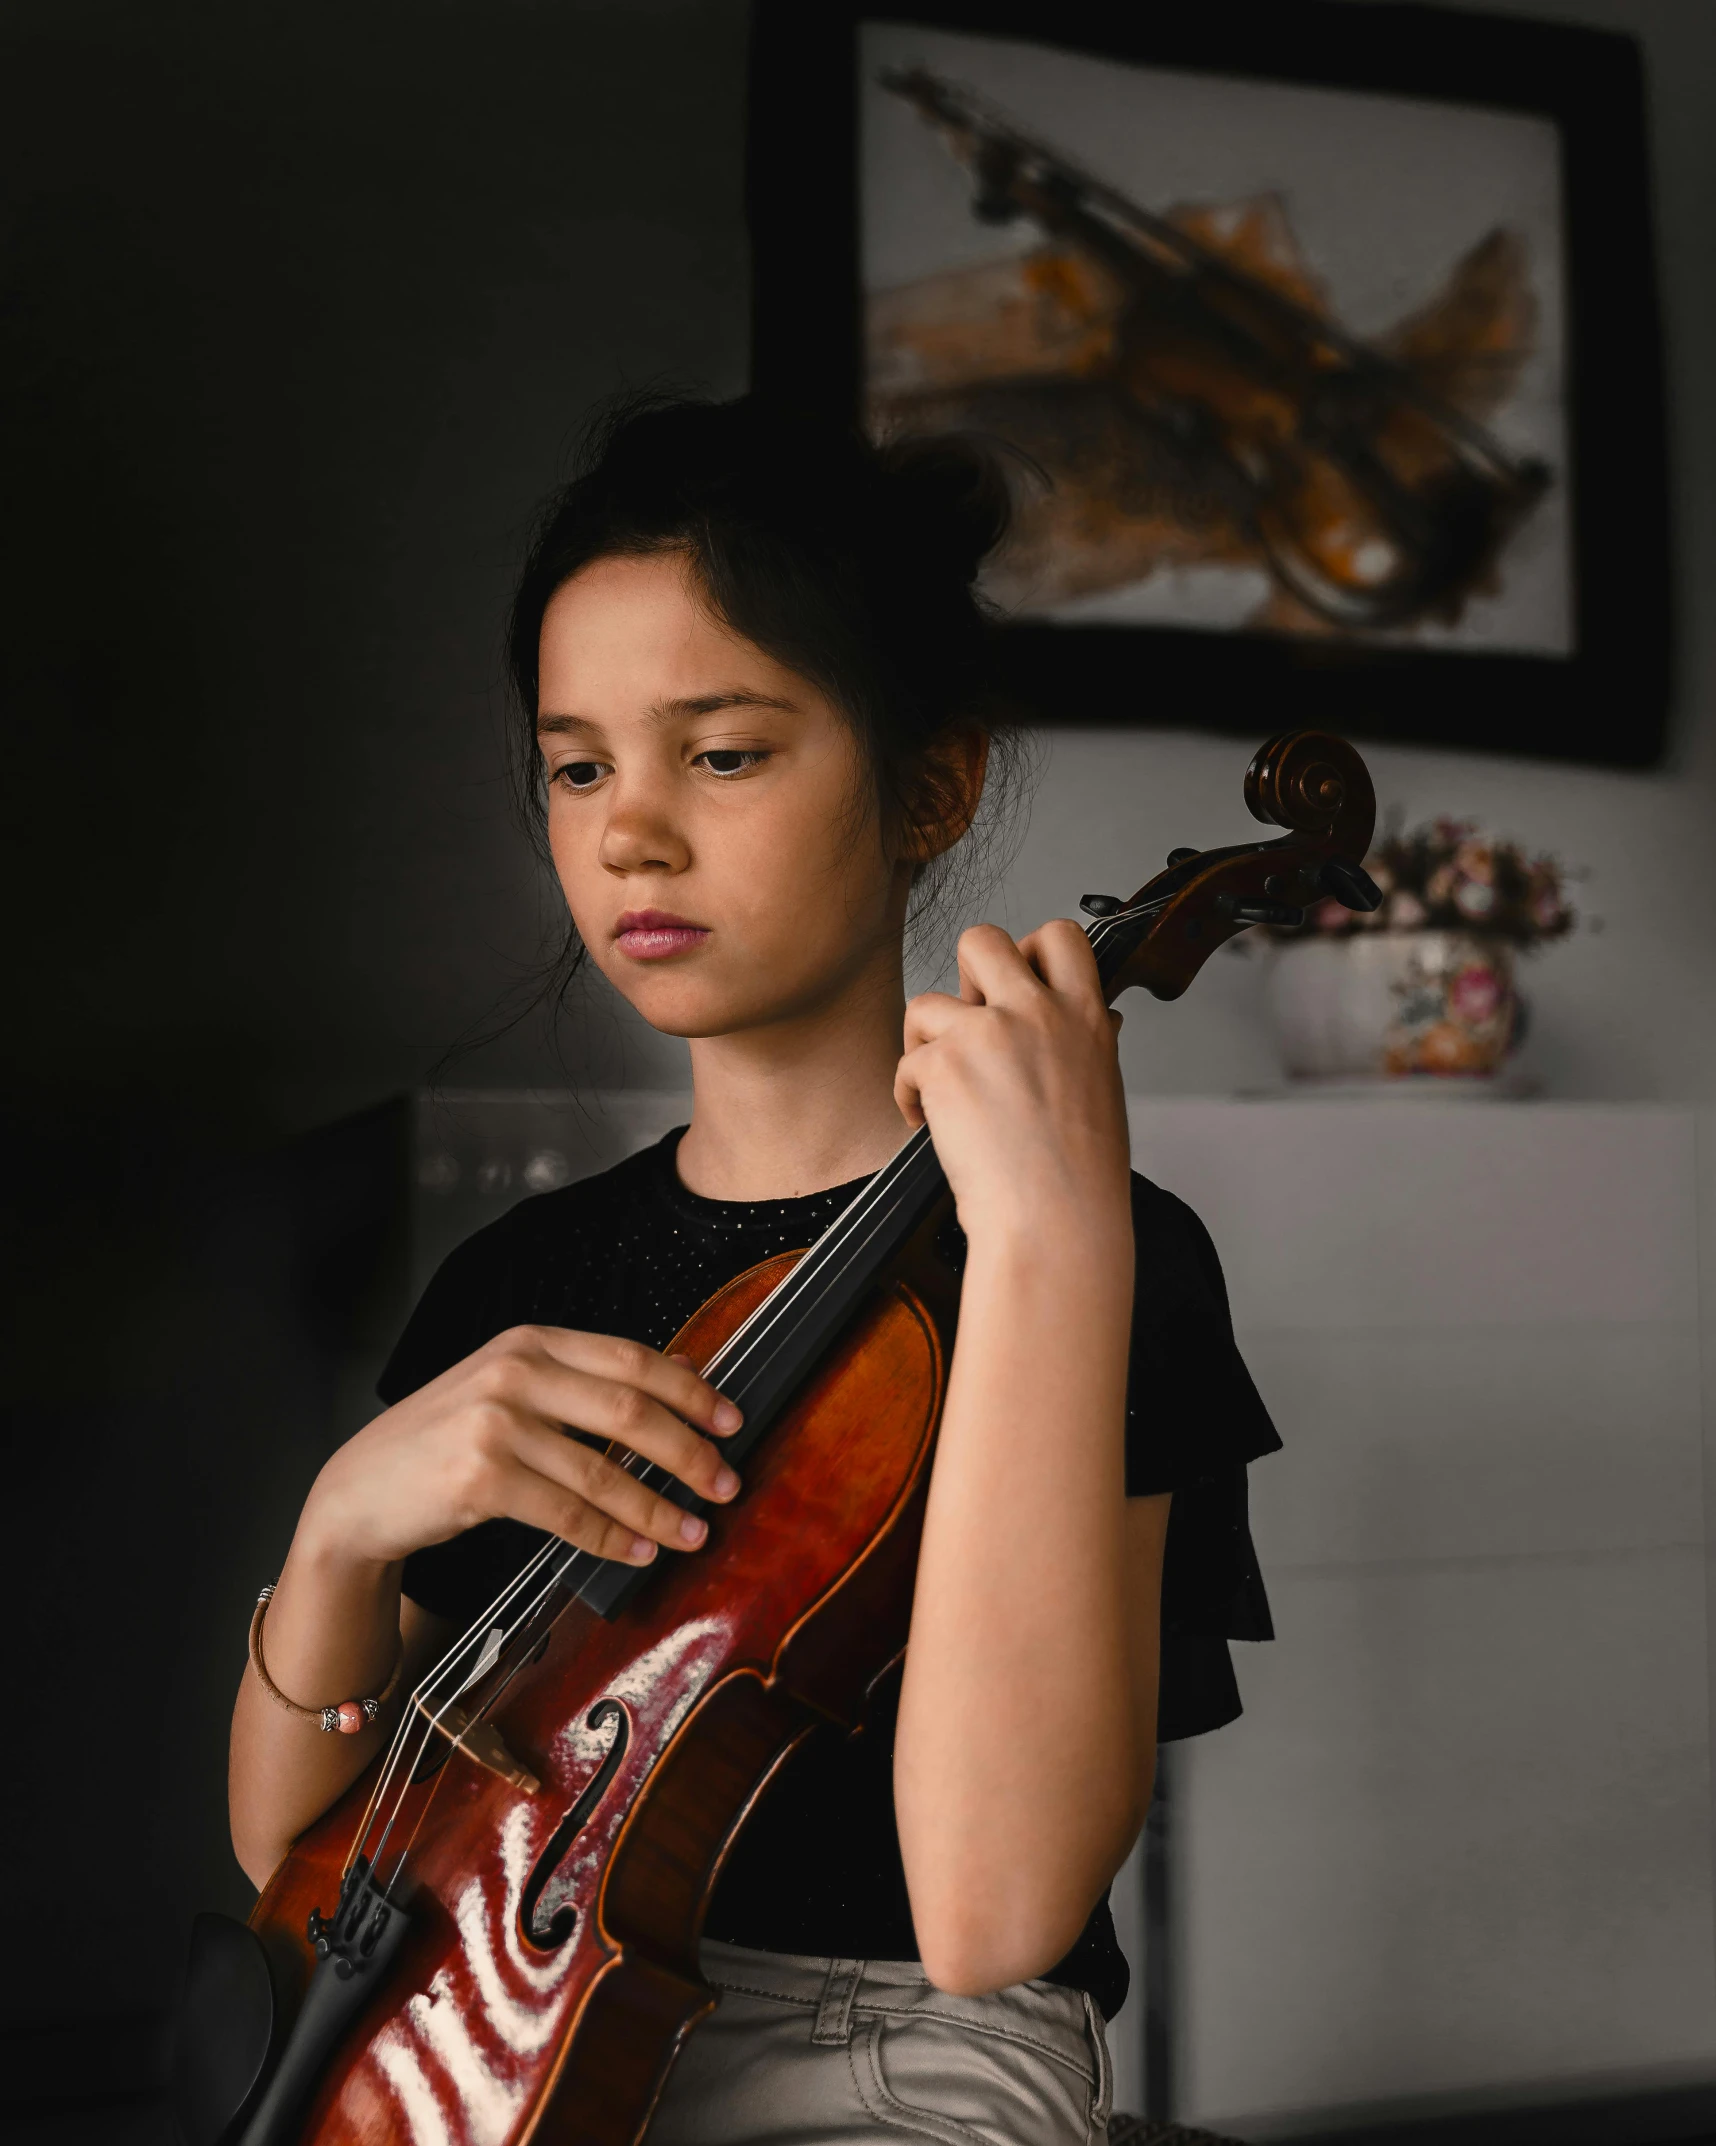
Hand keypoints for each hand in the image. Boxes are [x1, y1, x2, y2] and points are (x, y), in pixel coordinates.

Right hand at [300, 1329, 742, 1572]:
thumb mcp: (513, 1389)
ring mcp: (496, 1423)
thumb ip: (589, 1378)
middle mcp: (515, 1371)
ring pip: (605, 1471)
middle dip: (690, 1452)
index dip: (691, 1391)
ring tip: (694, 1531)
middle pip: (630, 1410)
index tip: (732, 1421)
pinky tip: (638, 1551)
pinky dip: (612, 1537)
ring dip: (660, 1508)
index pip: (632, 1358)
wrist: (359, 1491)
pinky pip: (568, 1514)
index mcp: (531, 1341)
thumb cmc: (445, 1441)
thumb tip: (686, 1370)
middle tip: (726, 1484)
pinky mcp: (481, 1477)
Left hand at [894, 921, 1131, 1247]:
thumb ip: (1088, 1044)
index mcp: (1086, 1017)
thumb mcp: (1104, 1091)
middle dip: (964, 976)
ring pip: (925, 1003)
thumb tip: (1094, 1019)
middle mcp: (1038, 1012)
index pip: (1060, 935)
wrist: (1054, 1222)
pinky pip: (905, 1062)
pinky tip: (929, 1126)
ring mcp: (987, 1033)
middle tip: (967, 1024)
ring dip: (924, 1045)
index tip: (1016, 984)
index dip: (1029, 951)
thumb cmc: (1081, 1177)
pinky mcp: (943, 1064)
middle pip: (982, 939)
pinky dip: (908, 1095)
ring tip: (941, 1090)